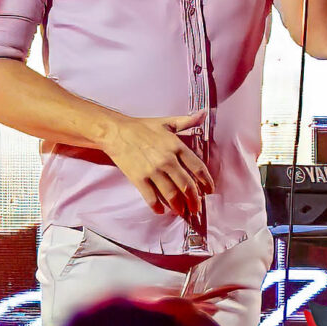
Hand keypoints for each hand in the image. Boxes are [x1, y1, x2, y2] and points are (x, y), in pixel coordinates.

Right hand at [99, 110, 213, 216]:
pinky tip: (160, 210)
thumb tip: (204, 114)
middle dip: (194, 199)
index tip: (209, 189)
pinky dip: (157, 207)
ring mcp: (153, 171)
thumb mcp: (167, 122)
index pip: (197, 167)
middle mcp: (167, 160)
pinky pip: (151, 198)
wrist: (117, 132)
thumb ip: (187, 121)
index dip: (206, 181)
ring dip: (178, 206)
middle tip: (196, 207)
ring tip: (182, 211)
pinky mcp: (139, 179)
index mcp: (176, 146)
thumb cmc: (142, 127)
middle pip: (186, 185)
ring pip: (171, 194)